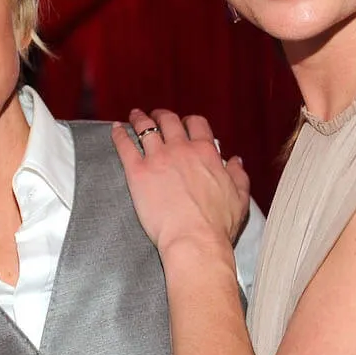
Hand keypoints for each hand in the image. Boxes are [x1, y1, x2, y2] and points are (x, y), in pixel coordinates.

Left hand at [111, 109, 249, 263]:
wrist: (194, 239)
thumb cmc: (217, 225)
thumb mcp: (239, 197)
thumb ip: (237, 175)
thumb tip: (235, 161)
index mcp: (205, 153)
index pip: (197, 124)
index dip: (189, 121)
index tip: (185, 123)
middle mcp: (181, 149)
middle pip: (169, 121)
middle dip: (162, 115)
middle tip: (157, 116)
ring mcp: (158, 158)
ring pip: (146, 128)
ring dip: (139, 119)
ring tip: (135, 116)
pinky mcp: (138, 172)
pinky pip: (125, 146)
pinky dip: (119, 135)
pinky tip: (116, 130)